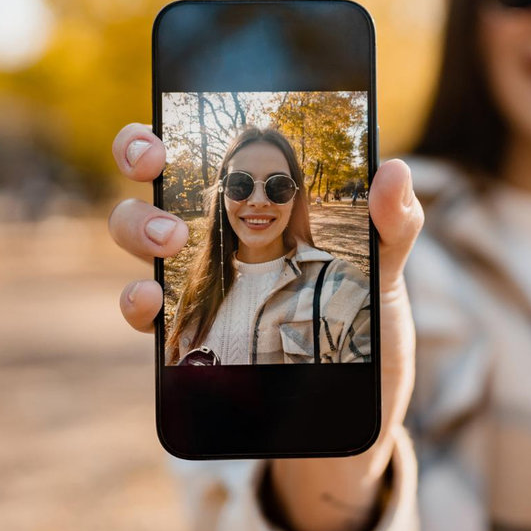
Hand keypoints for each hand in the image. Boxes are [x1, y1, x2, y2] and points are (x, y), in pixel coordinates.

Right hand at [108, 123, 423, 530]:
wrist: (357, 415)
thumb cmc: (369, 332)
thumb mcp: (389, 276)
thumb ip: (394, 225)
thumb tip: (393, 168)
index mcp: (264, 202)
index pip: (210, 146)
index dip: (181, 119)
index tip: (168, 115)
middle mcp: (219, 234)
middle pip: (156, 176)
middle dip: (139, 154)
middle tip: (154, 162)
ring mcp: (200, 283)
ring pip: (138, 235)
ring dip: (138, 225)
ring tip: (169, 238)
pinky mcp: (192, 337)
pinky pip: (146, 312)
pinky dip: (137, 302)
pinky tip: (152, 304)